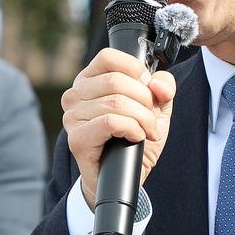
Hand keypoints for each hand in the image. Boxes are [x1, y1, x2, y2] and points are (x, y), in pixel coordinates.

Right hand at [62, 48, 176, 208]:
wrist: (124, 177)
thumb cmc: (134, 140)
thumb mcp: (156, 109)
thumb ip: (163, 89)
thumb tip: (159, 84)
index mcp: (89, 80)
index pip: (109, 57)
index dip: (136, 71)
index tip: (148, 91)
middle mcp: (75, 95)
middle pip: (117, 80)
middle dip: (145, 100)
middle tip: (151, 119)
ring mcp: (72, 117)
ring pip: (116, 102)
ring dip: (142, 119)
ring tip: (147, 132)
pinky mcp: (77, 139)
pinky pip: (110, 122)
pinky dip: (132, 129)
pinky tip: (136, 138)